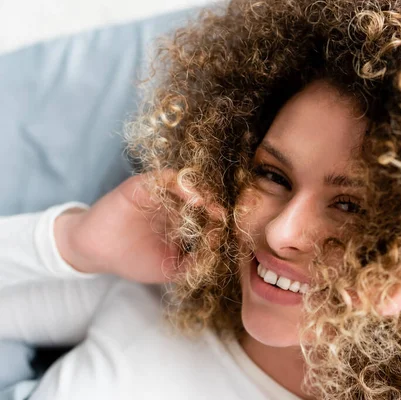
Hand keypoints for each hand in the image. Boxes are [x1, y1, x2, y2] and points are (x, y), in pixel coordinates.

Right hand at [54, 169, 223, 282]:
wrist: (95, 254)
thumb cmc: (133, 259)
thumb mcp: (171, 268)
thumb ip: (195, 262)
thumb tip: (220, 253)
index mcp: (183, 219)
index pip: (210, 215)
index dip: (224, 221)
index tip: (239, 230)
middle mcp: (174, 203)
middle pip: (204, 195)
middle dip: (220, 204)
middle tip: (236, 214)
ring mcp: (159, 193)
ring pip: (189, 184)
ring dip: (205, 193)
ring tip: (216, 208)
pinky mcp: (142, 185)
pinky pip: (165, 178)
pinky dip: (182, 184)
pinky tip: (196, 199)